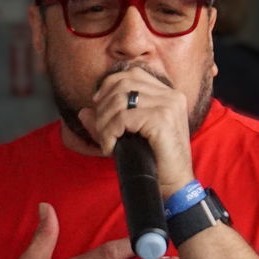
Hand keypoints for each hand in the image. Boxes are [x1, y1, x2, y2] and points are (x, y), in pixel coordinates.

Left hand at [79, 69, 195, 198]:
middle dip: (103, 105)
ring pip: (119, 100)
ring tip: (106, 140)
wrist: (175, 185)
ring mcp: (168, 105)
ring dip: (104, 122)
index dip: (109, 86)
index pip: (132, 74)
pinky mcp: (161, 119)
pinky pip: (122, 118)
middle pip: (123, 83)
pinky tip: (110, 148)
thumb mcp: (131, 136)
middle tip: (100, 129)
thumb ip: (109, 120)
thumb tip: (83, 112)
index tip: (98, 106)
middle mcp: (171, 95)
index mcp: (168, 94)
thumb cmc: (156, 162)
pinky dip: (109, 133)